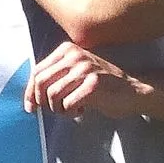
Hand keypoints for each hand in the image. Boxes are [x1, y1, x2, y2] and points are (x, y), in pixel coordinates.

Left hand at [26, 41, 149, 118]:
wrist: (134, 90)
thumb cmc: (102, 86)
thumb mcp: (77, 73)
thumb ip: (55, 78)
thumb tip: (30, 99)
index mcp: (67, 50)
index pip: (37, 71)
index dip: (29, 92)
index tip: (31, 108)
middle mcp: (74, 56)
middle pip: (40, 82)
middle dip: (42, 102)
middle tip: (53, 111)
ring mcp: (85, 69)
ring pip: (52, 95)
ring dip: (59, 109)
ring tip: (72, 109)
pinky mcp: (93, 84)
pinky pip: (67, 104)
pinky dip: (71, 112)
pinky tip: (82, 109)